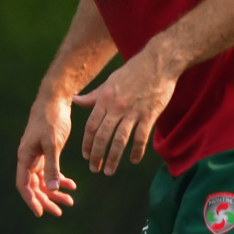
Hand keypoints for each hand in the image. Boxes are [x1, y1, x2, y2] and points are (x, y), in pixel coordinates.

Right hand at [16, 92, 77, 215]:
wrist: (56, 101)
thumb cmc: (52, 120)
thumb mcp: (53, 144)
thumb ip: (52, 166)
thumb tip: (52, 188)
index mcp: (25, 157)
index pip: (24, 184)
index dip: (31, 200)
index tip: (41, 213)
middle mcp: (29, 159)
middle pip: (34, 186)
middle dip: (46, 199)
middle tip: (60, 212)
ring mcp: (38, 157)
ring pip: (44, 181)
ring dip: (55, 191)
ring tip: (70, 201)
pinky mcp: (47, 153)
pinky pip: (51, 172)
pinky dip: (60, 180)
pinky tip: (72, 185)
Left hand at [73, 47, 177, 175]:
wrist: (158, 63)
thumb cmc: (133, 72)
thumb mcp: (109, 82)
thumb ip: (94, 96)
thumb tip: (76, 100)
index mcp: (105, 99)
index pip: (91, 126)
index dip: (87, 143)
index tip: (86, 156)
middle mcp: (116, 107)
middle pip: (102, 136)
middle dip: (97, 155)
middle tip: (94, 168)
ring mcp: (133, 112)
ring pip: (119, 140)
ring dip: (113, 158)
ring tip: (109, 171)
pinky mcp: (149, 114)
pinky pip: (141, 137)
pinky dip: (136, 151)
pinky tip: (133, 160)